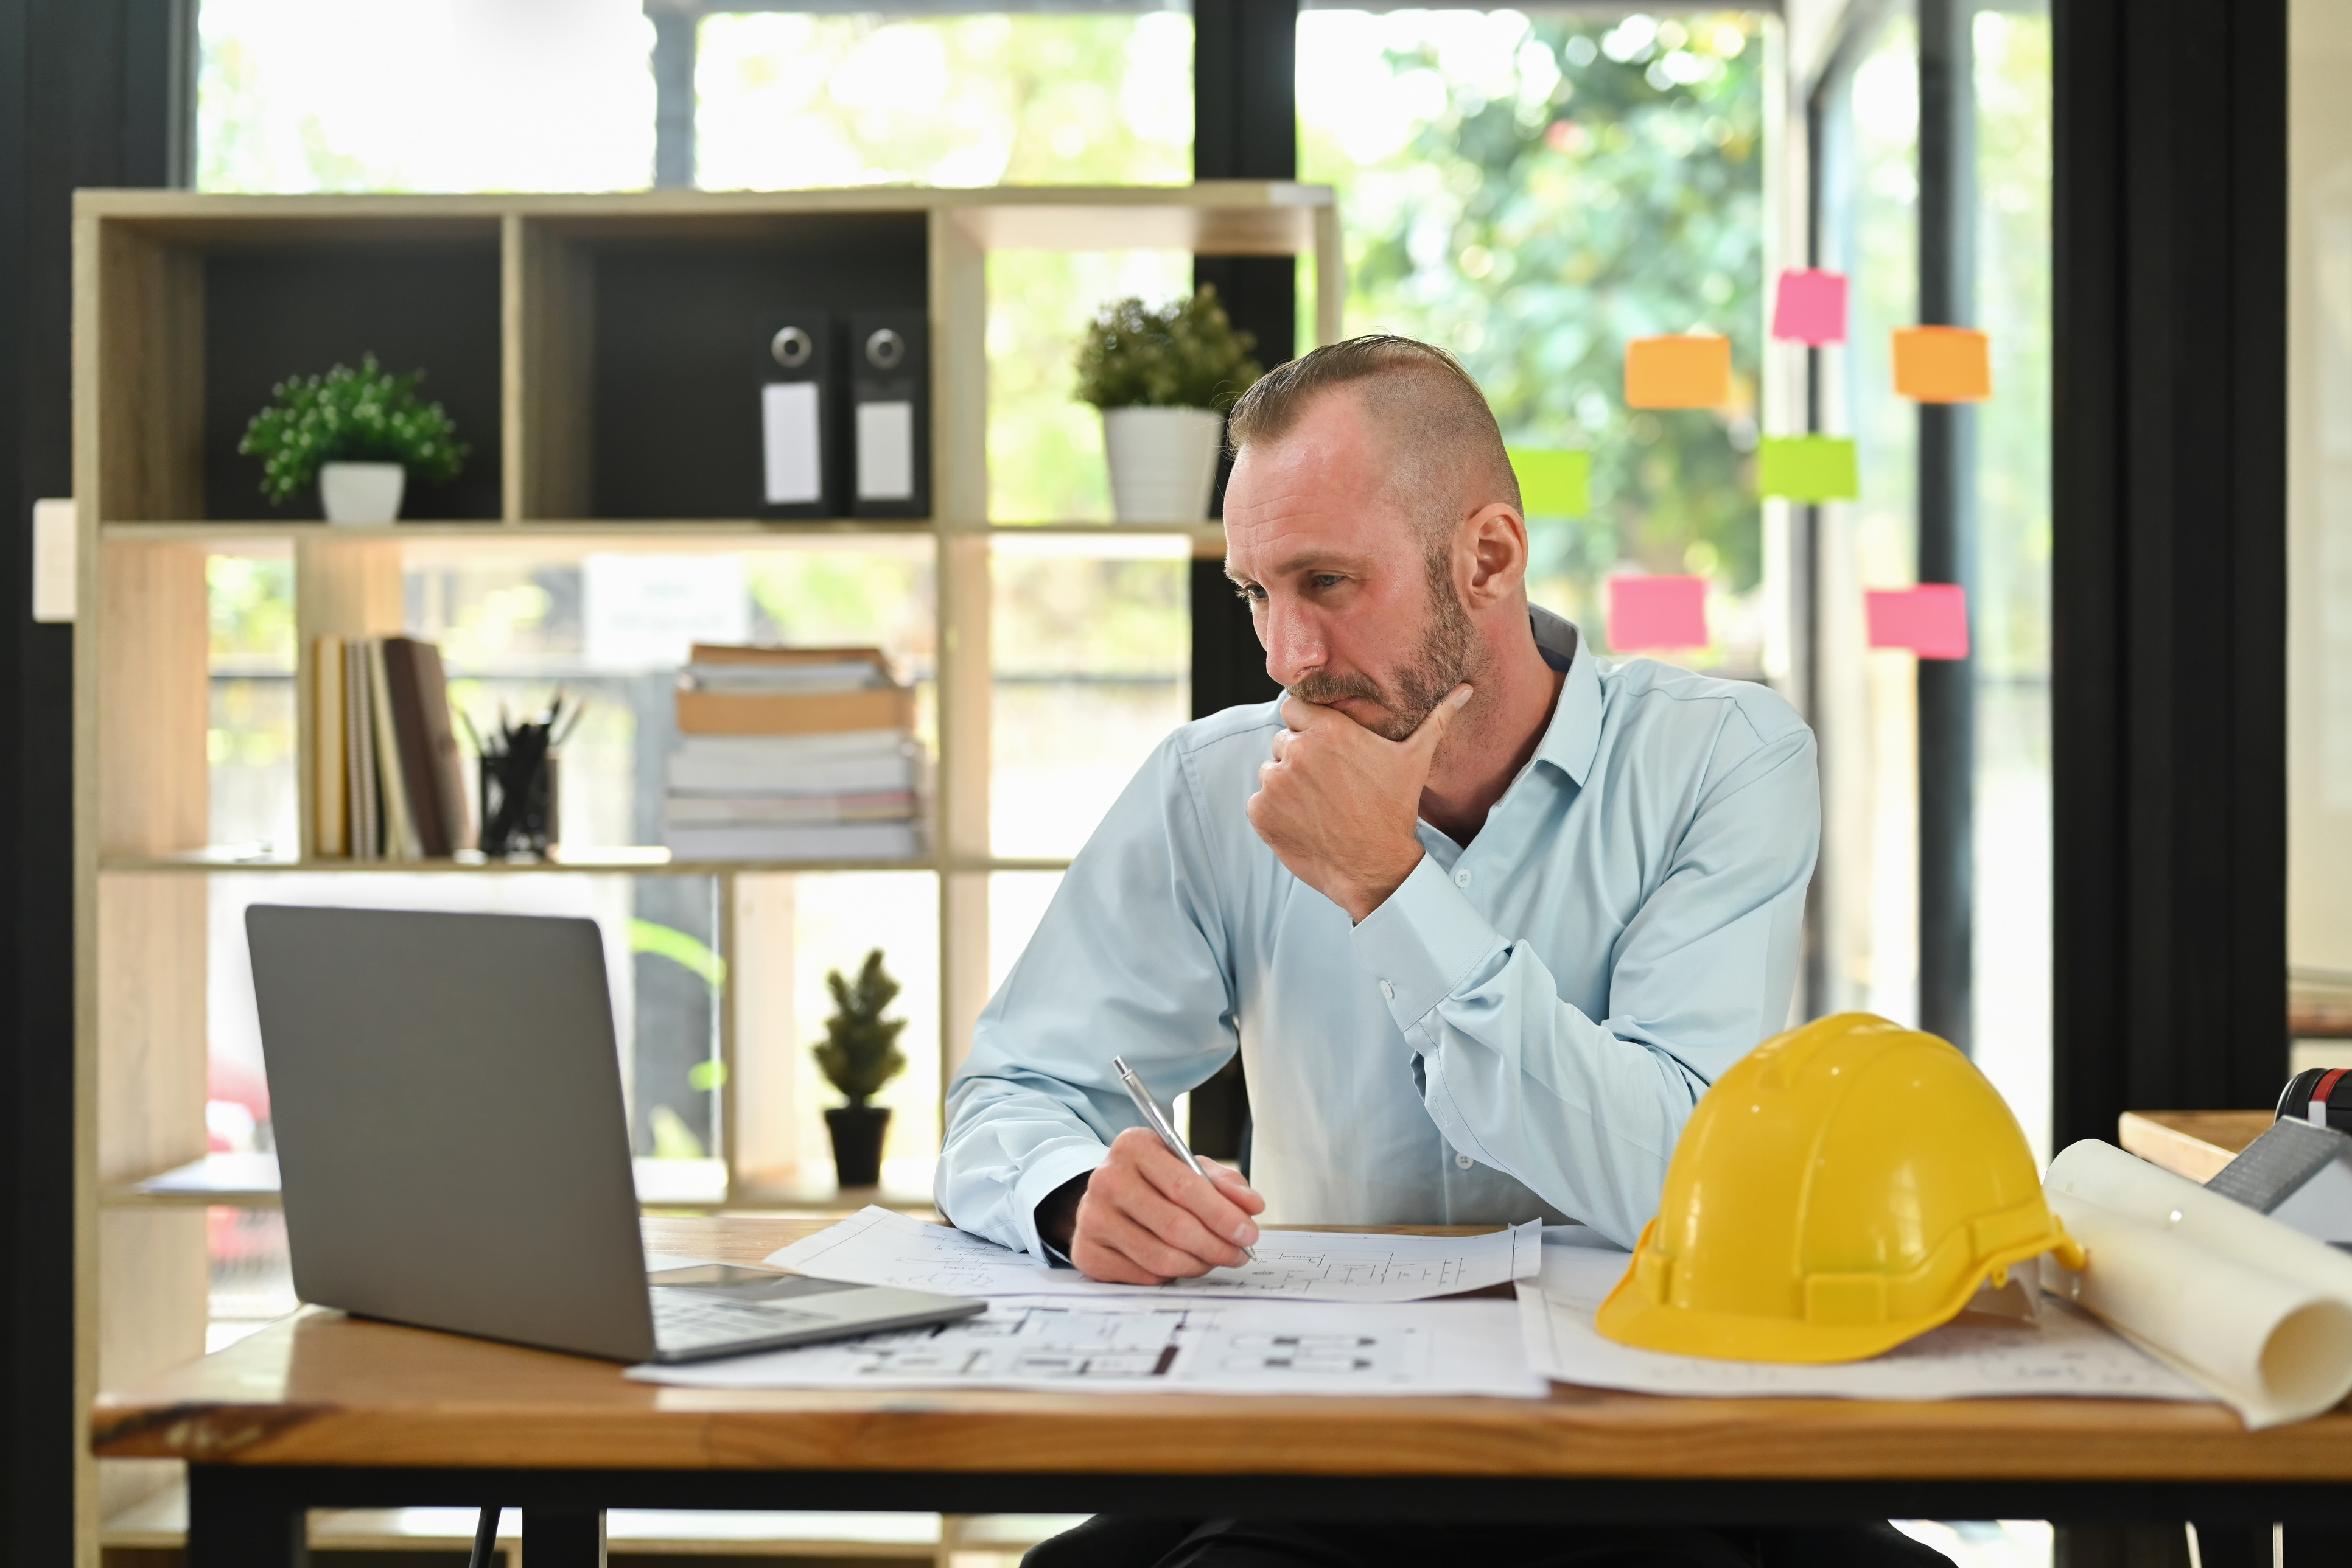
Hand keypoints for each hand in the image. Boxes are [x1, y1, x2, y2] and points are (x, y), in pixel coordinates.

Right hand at [1066, 1127, 1265, 1283]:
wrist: (1106, 1196)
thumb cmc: (1154, 1180)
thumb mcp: (1188, 1166)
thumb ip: (1224, 1181)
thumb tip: (1252, 1206)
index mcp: (1133, 1146)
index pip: (1185, 1186)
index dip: (1222, 1214)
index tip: (1248, 1232)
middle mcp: (1107, 1179)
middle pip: (1175, 1226)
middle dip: (1217, 1245)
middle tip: (1239, 1253)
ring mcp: (1092, 1218)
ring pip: (1161, 1257)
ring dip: (1198, 1265)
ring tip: (1214, 1259)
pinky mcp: (1087, 1252)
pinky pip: (1143, 1275)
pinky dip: (1172, 1275)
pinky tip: (1181, 1263)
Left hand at [1246, 685, 1471, 922]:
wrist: (1375, 867)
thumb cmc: (1395, 810)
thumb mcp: (1415, 759)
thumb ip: (1435, 719)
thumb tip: (1465, 689)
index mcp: (1327, 729)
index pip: (1294, 707)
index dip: (1308, 725)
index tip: (1326, 747)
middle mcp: (1296, 750)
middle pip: (1283, 740)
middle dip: (1300, 757)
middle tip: (1329, 783)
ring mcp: (1275, 783)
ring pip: (1270, 771)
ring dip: (1287, 785)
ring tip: (1320, 804)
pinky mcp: (1260, 813)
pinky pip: (1259, 801)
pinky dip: (1275, 812)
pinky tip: (1306, 822)